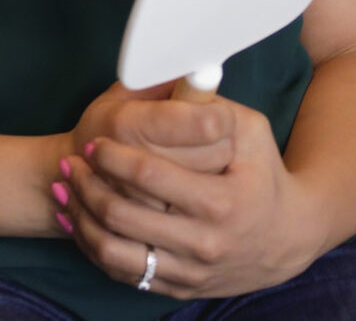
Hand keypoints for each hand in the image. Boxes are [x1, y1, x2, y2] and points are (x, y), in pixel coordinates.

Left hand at [61, 97, 318, 300]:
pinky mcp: (182, 287)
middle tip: (70, 162)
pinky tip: (78, 220)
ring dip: (81, 216)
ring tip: (66, 188)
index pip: (149, 175)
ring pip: (114, 250)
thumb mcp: (250, 130)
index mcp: (222, 201)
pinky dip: (93, 245)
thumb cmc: (263, 172)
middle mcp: (206, 242)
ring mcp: (193, 270)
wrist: (289, 237)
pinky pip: (124, 272)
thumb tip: (178, 69)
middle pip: (122, 215)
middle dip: (86, 184)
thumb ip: (211, 103)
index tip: (92, 141)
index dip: (112, 156)